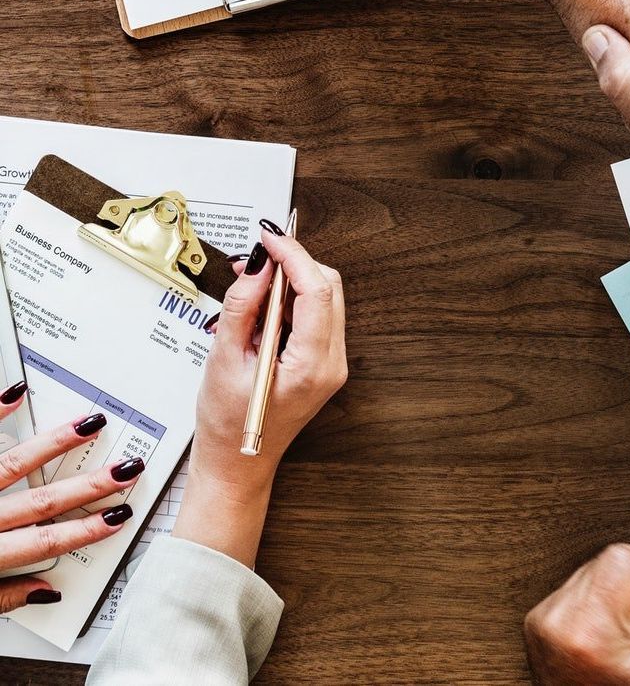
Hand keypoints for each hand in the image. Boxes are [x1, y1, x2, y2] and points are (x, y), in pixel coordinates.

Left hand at [0, 390, 145, 611]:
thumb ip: (1, 597)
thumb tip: (45, 589)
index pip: (43, 541)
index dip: (85, 529)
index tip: (116, 516)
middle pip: (39, 502)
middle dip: (87, 486)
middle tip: (124, 468)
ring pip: (10, 464)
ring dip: (53, 445)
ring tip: (88, 424)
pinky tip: (15, 394)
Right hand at [174, 227, 347, 565]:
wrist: (236, 465)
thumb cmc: (227, 427)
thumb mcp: (224, 361)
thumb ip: (242, 308)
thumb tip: (259, 265)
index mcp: (311, 366)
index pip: (317, 290)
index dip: (293, 256)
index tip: (270, 238)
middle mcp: (332, 363)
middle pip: (327, 289)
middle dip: (294, 264)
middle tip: (256, 258)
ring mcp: (332, 363)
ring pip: (324, 298)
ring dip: (291, 282)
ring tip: (252, 285)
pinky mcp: (323, 362)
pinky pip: (316, 316)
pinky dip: (291, 302)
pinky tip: (262, 307)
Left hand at [524, 542, 629, 685]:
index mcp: (588, 628)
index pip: (625, 557)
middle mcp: (557, 619)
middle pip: (610, 560)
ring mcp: (543, 621)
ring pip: (594, 571)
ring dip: (611, 601)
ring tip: (613, 643)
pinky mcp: (536, 622)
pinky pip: (575, 589)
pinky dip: (592, 610)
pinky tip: (598, 641)